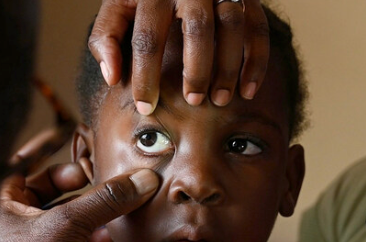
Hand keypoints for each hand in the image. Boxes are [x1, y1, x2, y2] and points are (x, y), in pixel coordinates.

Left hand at [0, 131, 158, 241]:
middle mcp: (19, 222)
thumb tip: (143, 181)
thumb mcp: (64, 228)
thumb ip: (104, 202)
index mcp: (4, 204)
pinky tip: (113, 239)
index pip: (22, 163)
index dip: (43, 147)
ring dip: (96, 215)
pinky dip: (98, 240)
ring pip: (73, 220)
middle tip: (103, 176)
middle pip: (54, 191)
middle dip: (81, 185)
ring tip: (119, 209)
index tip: (67, 133)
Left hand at [89, 0, 269, 113]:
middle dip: (196, 70)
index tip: (146, 108)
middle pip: (198, 29)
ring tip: (220, 100)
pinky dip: (257, 59)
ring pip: (232, 25)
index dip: (146, 76)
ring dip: (229, 67)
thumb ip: (107, 37)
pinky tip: (248, 89)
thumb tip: (112, 77)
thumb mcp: (118, 6)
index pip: (148, 37)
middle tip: (193, 102)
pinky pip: (258, 25)